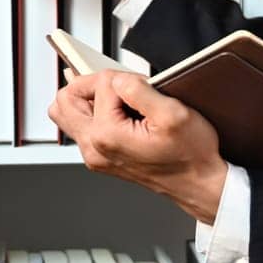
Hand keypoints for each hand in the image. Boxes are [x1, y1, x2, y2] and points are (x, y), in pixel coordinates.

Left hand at [50, 69, 228, 225]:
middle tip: (119, 87)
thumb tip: (117, 79)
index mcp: (107, 135)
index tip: (143, 88)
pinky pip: (82, 127)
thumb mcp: (173, 114)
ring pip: (67, 114)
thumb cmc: (190, 155)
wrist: (198, 184)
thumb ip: (139, 90)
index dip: (124, 78)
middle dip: (90, 84)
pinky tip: (119, 112)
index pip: (98, 84)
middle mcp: (94, 148)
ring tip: (116, 98)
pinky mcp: (101, 157)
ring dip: (87, 99)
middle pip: (64, 100)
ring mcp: (95, 155)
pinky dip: (95, 113)